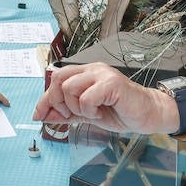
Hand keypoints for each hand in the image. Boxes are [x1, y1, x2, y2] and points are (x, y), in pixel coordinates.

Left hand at [33, 62, 176, 133]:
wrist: (147, 115)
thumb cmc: (120, 111)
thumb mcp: (86, 114)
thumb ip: (65, 113)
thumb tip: (42, 115)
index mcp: (86, 73)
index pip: (56, 79)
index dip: (45, 99)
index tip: (39, 115)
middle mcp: (93, 70)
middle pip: (59, 79)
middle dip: (58, 102)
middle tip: (72, 114)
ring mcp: (102, 74)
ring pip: (70, 88)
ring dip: (76, 107)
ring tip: (91, 113)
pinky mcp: (112, 84)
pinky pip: (87, 97)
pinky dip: (89, 111)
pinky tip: (100, 113)